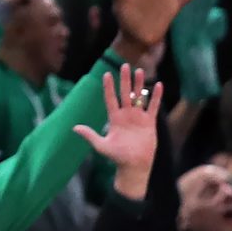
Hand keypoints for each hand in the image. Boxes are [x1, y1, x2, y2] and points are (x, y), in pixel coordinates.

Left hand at [70, 64, 161, 198]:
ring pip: (139, 97)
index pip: (110, 99)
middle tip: (125, 65)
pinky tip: (158, 85)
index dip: (108, 87)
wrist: (134, 165)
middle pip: (125, 93)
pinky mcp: (149, 122)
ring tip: (140, 71)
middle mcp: (126, 115)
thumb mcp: (101, 146)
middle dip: (125, 80)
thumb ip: (90, 135)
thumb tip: (74, 128)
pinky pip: (153, 106)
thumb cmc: (117, 157)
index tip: (106, 74)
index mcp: (114, 119)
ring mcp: (138, 117)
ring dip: (140, 84)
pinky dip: (155, 96)